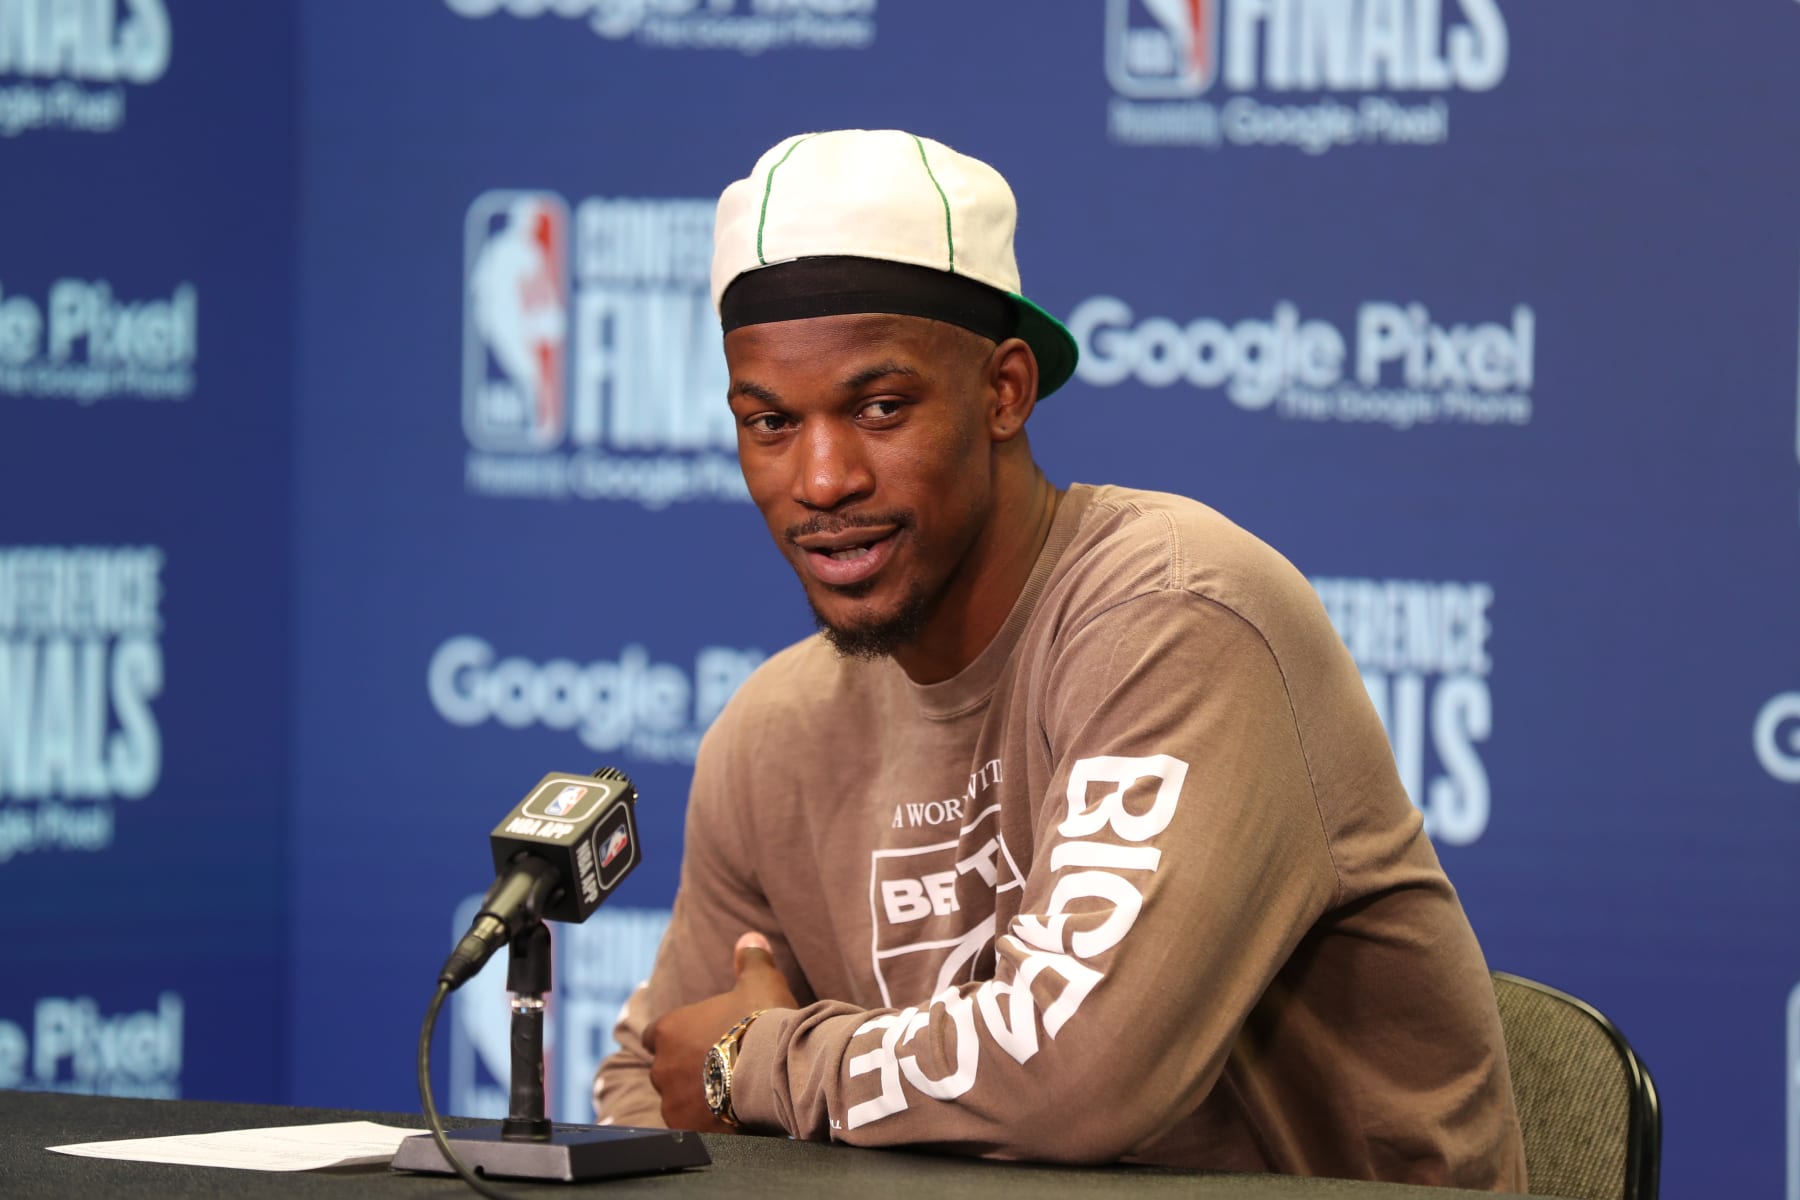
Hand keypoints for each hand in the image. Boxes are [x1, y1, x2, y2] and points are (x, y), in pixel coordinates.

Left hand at [642, 931, 797, 1131]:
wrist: (775, 1068)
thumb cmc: (763, 1021)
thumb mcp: (760, 982)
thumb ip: (750, 961)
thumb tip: (749, 938)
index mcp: (670, 1029)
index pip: (657, 1035)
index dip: (676, 1038)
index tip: (697, 1040)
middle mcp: (662, 1067)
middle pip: (666, 1070)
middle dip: (688, 1070)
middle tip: (720, 1068)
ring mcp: (674, 1102)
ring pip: (678, 1101)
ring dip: (697, 1099)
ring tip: (729, 1095)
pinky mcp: (691, 1129)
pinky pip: (694, 1126)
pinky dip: (708, 1124)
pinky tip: (731, 1117)